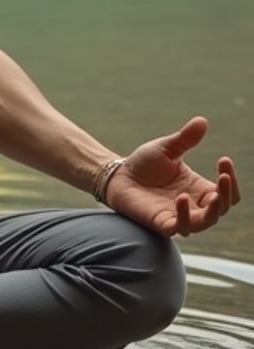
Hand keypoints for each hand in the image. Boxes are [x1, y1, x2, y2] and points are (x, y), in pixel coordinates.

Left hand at [105, 115, 240, 237]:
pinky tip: (182, 198)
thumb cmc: (144, 164)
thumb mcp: (167, 148)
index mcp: (199, 188)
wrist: (118, 175)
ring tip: (213, 194)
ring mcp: (179, 215)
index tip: (224, 159)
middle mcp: (193, 204)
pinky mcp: (162, 223)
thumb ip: (185, 138)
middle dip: (227, 194)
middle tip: (223, 176)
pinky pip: (180, 227)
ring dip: (213, 210)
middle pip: (222, 208)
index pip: (226, 192)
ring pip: (206, 222)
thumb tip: (202, 121)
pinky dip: (184, 216)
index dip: (230, 180)